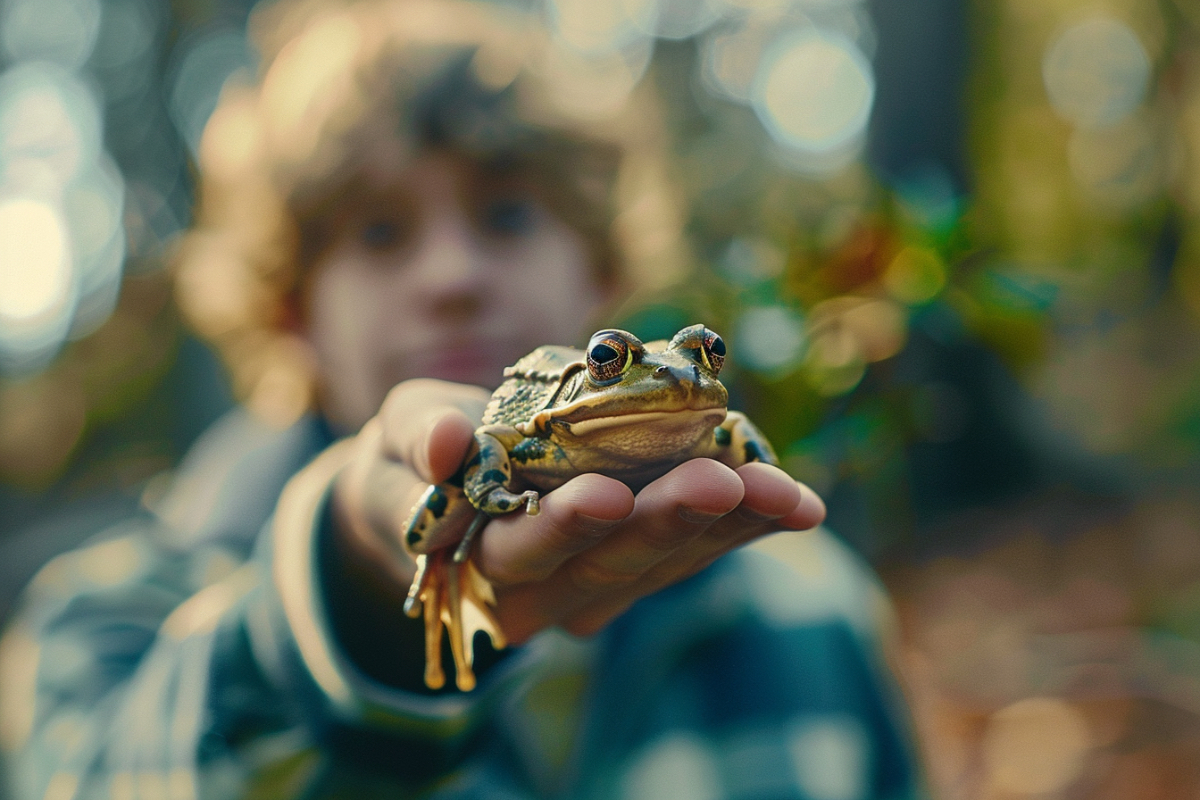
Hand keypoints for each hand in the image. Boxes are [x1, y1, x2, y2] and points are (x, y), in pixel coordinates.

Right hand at [336, 379, 825, 646]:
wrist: (448, 495)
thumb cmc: (415, 464)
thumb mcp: (396, 442)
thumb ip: (416, 440)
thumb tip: (446, 442)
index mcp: (478, 564)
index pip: (521, 552)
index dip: (562, 526)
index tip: (606, 495)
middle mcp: (546, 592)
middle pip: (609, 564)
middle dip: (666, 522)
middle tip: (720, 482)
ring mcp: (600, 587)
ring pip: (667, 564)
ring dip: (728, 528)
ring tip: (782, 495)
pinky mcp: (643, 569)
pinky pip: (699, 551)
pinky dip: (748, 527)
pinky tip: (797, 504)